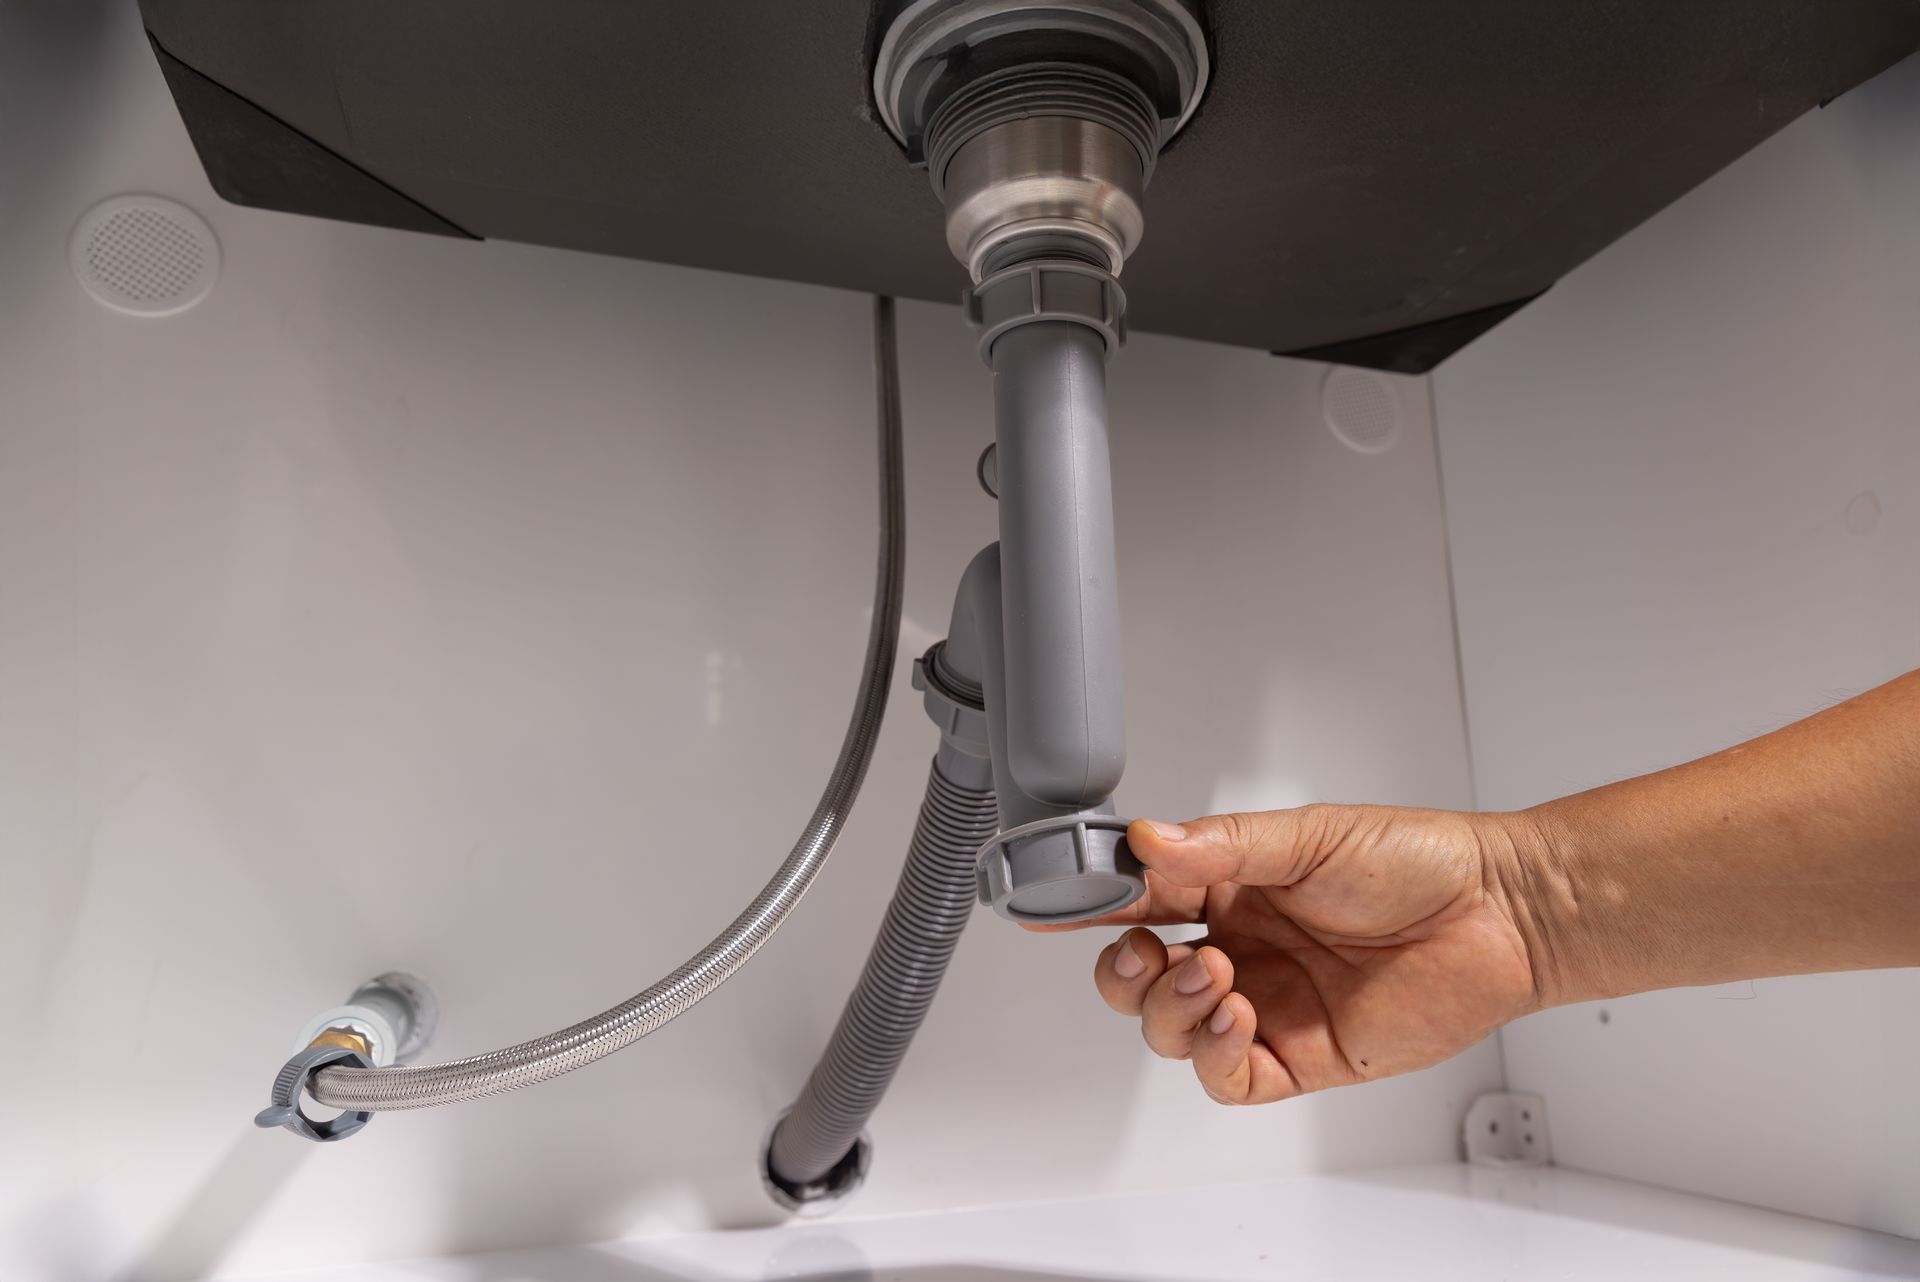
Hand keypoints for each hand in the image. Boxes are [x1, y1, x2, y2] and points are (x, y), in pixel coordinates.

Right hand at [1045, 806, 1543, 1104]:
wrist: (1500, 914)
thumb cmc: (1419, 863)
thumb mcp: (1310, 835)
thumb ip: (1222, 845)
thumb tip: (1145, 842)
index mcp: (1230, 886)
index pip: (1138, 898)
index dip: (1089, 904)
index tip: (1050, 902)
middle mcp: (1239, 946)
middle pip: (1137, 977)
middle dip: (1121, 970)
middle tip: (1147, 950)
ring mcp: (1265, 1005)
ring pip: (1171, 1030)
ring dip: (1172, 1007)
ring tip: (1213, 974)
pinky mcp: (1298, 1056)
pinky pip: (1226, 1076)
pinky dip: (1212, 1053)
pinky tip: (1235, 1017)